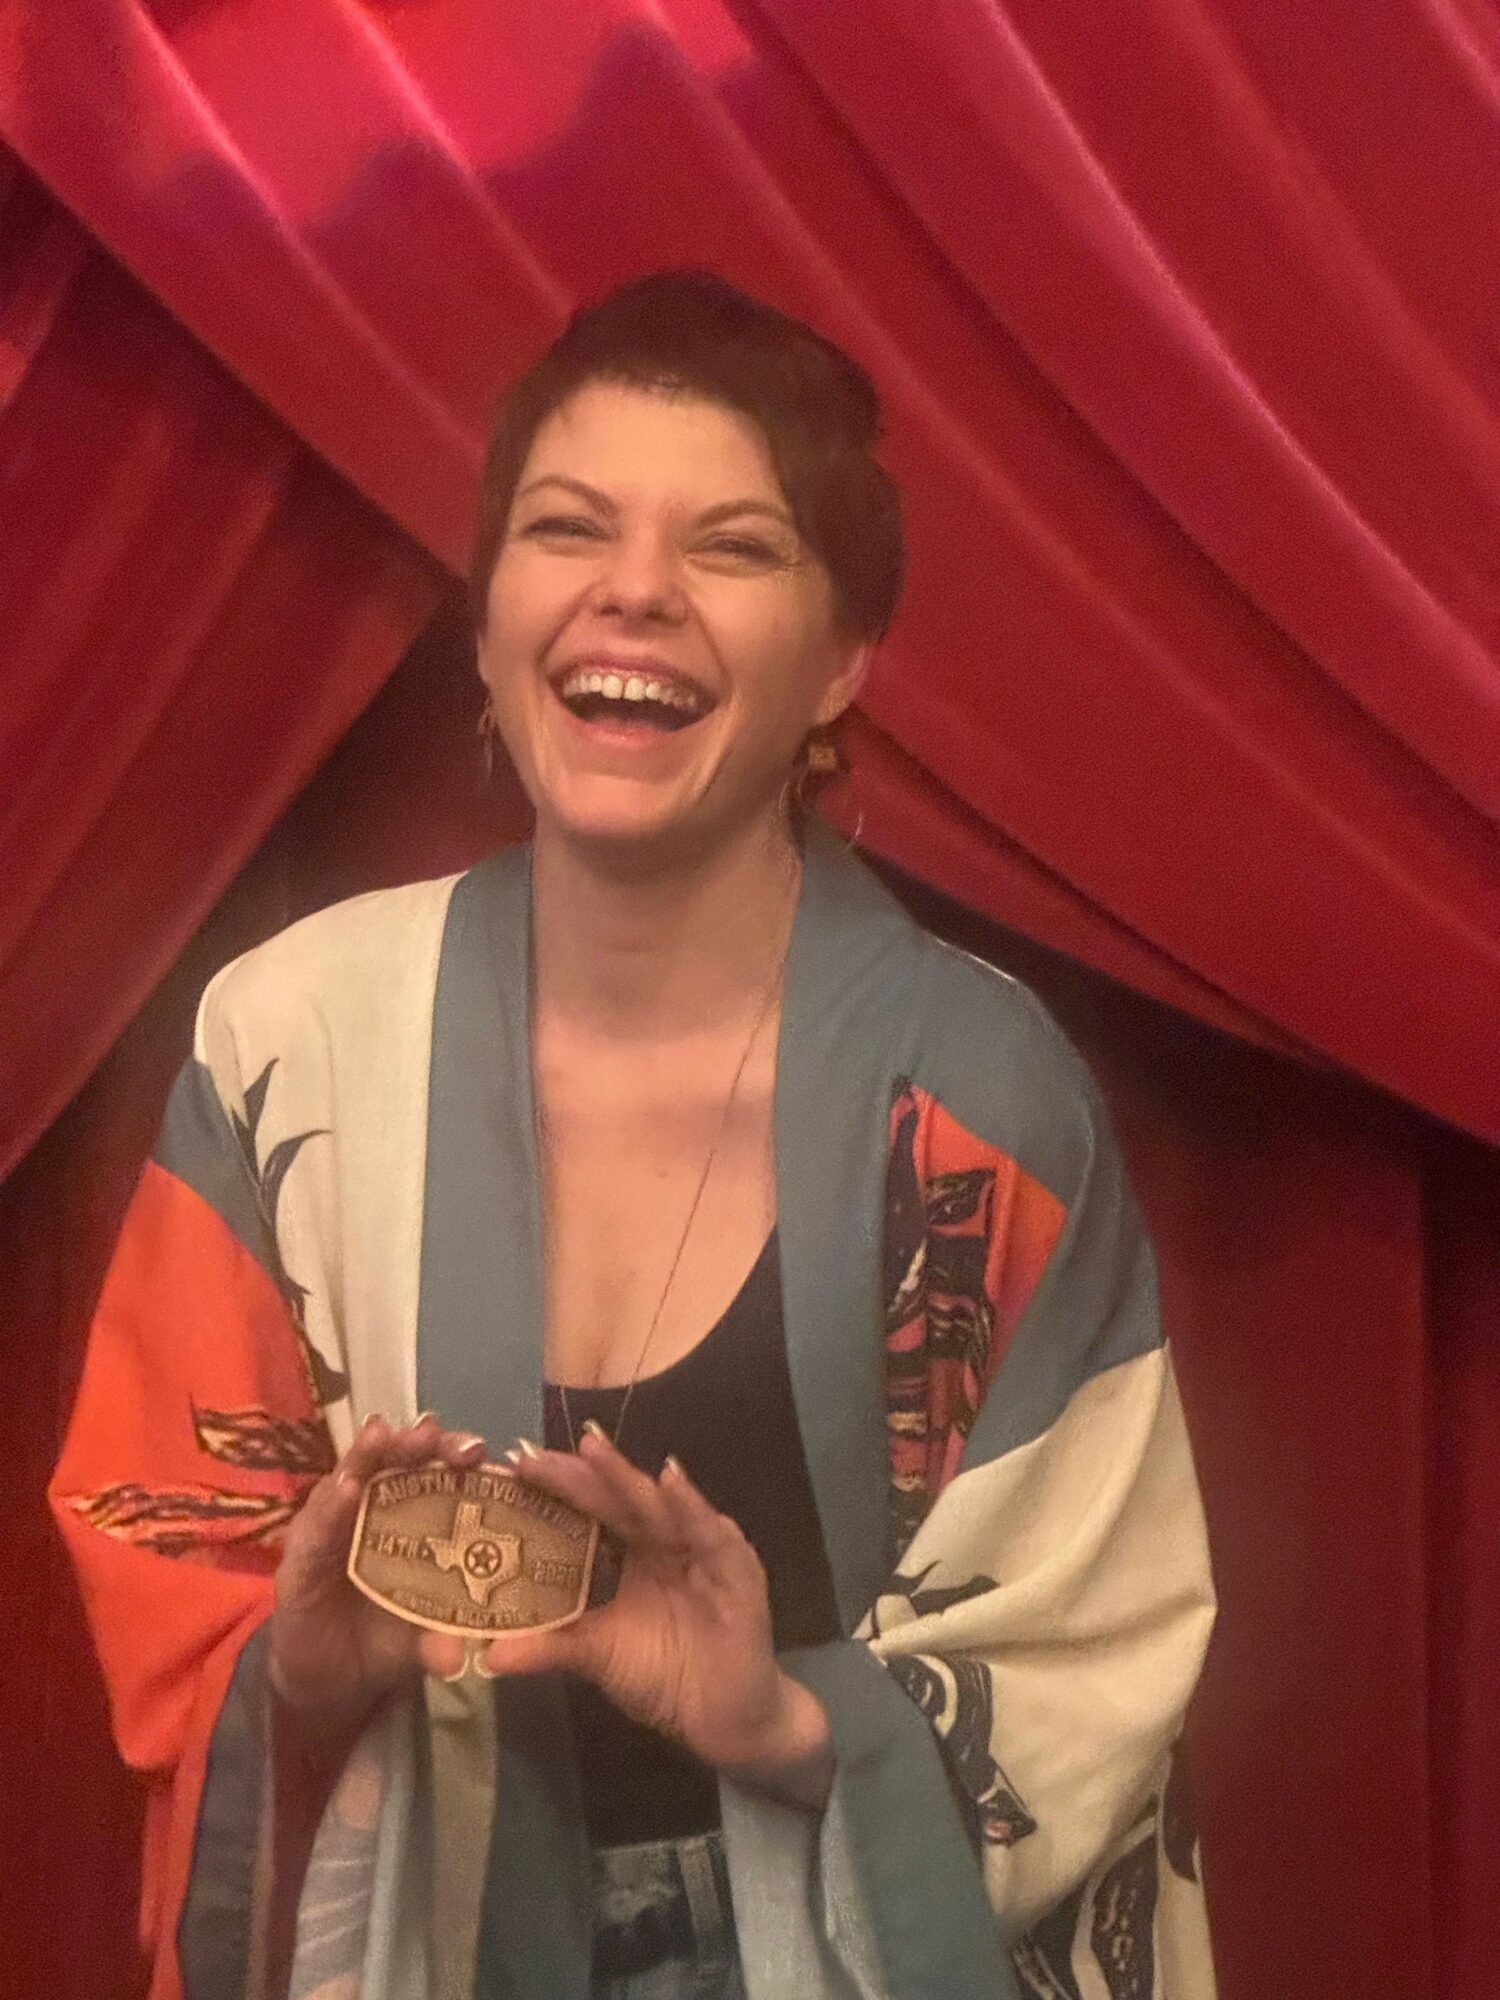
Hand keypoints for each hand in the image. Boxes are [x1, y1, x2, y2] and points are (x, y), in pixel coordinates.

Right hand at [269, 1413, 481, 1721]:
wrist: (330, 1679)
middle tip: (432, 1433)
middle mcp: (372, 1509)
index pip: (435, 1471)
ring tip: (381, 1437)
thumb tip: (457, 1657)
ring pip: (350, 1479)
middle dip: (413, 1442)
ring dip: (367, 1457)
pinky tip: (345, 1492)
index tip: (478, 1450)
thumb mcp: (421, 1638)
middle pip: (393, 1461)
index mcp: (413, 1516)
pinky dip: (330, 1507)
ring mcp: (332, 1527)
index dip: (453, 1454)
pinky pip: (315, 1528)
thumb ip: (439, 1639)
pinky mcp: (298, 1557)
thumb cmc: (386, 1636)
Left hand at [480, 1428, 832, 1809]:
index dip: (555, 1487)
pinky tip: (670, 1481)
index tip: (512, 1466)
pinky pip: (711, 1535)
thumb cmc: (664, 1676)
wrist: (726, 1720)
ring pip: (658, 1506)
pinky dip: (691, 1507)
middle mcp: (663, 1540)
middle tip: (534, 1454)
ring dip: (626, 1477)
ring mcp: (700, 1549)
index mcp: (630, 1551)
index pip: (590, 1508)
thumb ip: (551, 1647)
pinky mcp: (736, 1570)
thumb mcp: (598, 1656)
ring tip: (592, 1449)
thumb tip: (487, 1654)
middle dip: (577, 1473)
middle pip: (617, 1498)